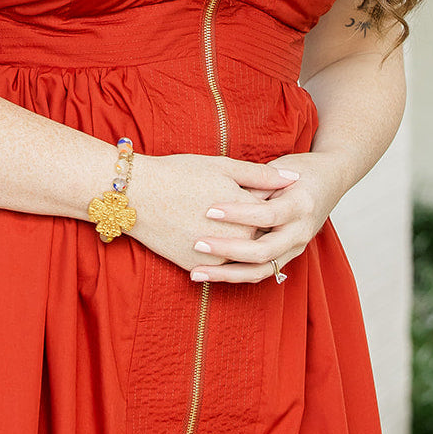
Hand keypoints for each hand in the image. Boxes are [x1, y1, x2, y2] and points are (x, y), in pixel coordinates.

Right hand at [126, 152, 300, 272]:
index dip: (262, 200)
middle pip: (257, 235)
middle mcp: (238, 238)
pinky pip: (217, 265)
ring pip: (239, 254)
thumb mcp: (223, 167)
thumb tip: (296, 179)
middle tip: (224, 205)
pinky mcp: (197, 266)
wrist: (137, 194)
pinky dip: (217, 254)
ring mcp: (217, 257)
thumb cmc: (179, 173)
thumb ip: (262, 175)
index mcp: (249, 211)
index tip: (249, 190)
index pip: (270, 211)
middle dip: (250, 222)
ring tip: (212, 219)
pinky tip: (205, 235)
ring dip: (236, 242)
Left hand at [186, 150, 349, 283]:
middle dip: (228, 250)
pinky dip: (235, 275)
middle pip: (264, 252)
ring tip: (196, 273)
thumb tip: (224, 198)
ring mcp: (296, 248)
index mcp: (301, 205)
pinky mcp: (287, 256)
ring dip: (227, 274)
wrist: (330, 180)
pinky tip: (210, 273)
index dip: (237, 215)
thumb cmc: (300, 169)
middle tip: (197, 244)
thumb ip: (255, 185)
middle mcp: (301, 232)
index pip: (267, 215)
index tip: (208, 210)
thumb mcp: (279, 169)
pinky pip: (261, 272)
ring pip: (261, 271)